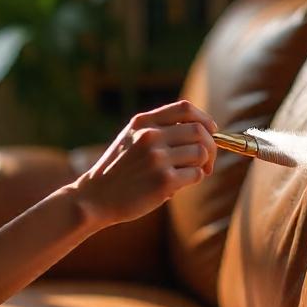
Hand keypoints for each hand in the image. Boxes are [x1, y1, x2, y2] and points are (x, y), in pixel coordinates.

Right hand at [70, 99, 218, 226]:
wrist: (95, 197)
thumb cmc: (118, 169)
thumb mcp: (131, 138)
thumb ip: (158, 129)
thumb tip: (202, 129)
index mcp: (143, 122)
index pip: (185, 109)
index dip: (204, 119)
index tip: (211, 130)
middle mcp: (150, 136)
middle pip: (200, 131)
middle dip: (211, 146)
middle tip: (207, 162)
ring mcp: (157, 158)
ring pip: (201, 153)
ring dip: (204, 164)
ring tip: (195, 173)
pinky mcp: (164, 181)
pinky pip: (196, 175)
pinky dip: (195, 179)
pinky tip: (181, 184)